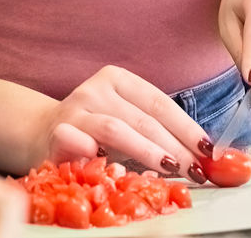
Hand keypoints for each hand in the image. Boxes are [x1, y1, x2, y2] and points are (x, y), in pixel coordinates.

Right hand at [28, 65, 210, 181]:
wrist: (42, 133)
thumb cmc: (96, 130)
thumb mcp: (127, 122)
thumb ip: (157, 132)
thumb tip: (202, 155)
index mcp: (118, 79)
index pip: (159, 101)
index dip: (186, 127)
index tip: (208, 150)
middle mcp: (96, 88)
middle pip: (143, 117)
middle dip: (175, 146)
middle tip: (197, 169)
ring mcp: (75, 108)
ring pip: (117, 129)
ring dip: (148, 151)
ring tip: (172, 169)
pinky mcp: (59, 132)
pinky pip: (83, 143)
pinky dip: (102, 156)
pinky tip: (119, 171)